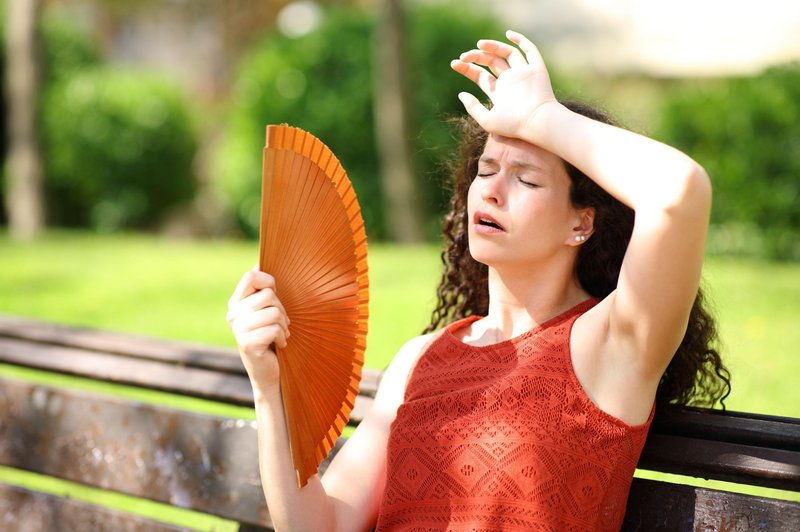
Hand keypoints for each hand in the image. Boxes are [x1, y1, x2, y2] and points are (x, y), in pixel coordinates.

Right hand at [227, 269, 290, 390]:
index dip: (268, 281)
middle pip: (268, 295)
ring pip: (274, 312)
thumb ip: (261, 290)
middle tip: (281, 323)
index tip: (275, 294)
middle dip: (282, 309)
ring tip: (280, 334)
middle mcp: (233, 314)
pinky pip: (274, 329)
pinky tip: (279, 344)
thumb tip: (258, 263)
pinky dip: (283, 337)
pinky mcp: (247, 343)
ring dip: (284, 325)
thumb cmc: (270, 337)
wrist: (268, 372)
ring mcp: (238, 329)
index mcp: (236, 303)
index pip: (250, 277)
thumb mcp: (265, 311)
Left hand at [450, 30, 557, 139]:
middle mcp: (510, 82)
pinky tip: (508, 34)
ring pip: (507, 53)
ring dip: (492, 46)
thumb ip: (473, 108)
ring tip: (479, 45)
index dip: (467, 69)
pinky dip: (521, 40)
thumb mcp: (487, 120)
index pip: (481, 76)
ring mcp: (523, 74)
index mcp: (498, 93)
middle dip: (476, 57)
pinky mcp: (536, 69)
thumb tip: (461, 94)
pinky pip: (530, 51)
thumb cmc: (513, 125)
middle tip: (463, 56)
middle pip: (491, 63)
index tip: (454, 64)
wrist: (537, 122)